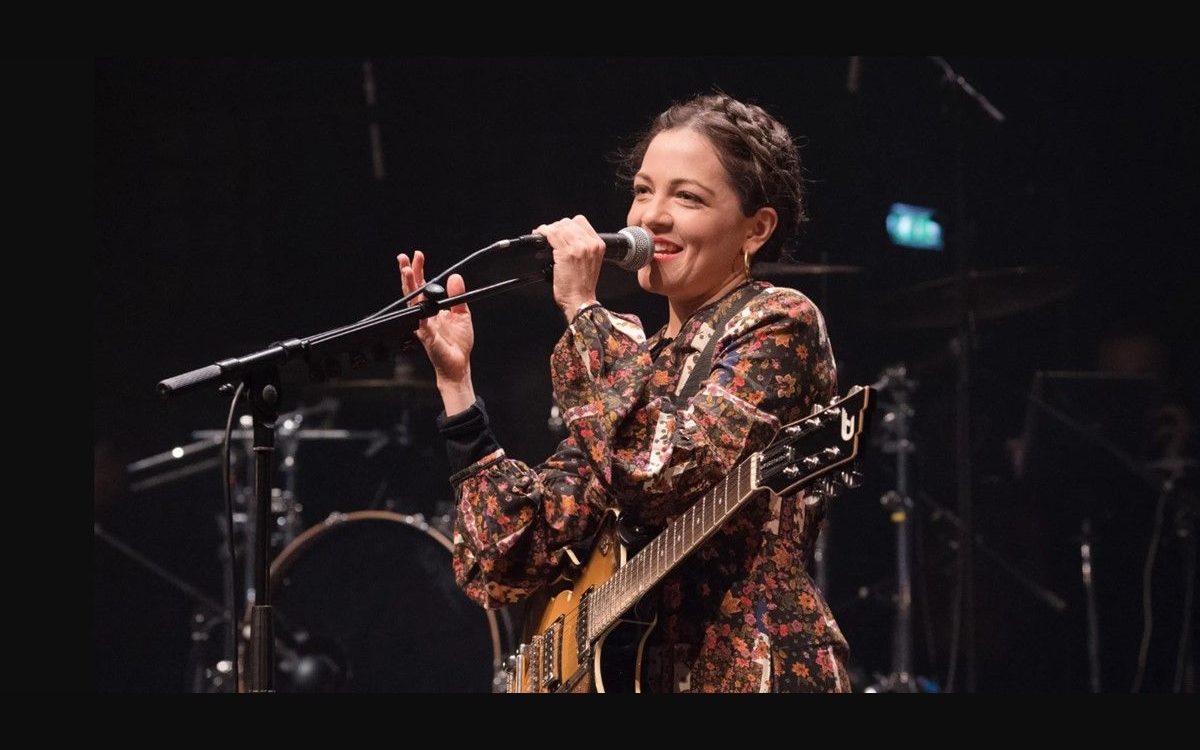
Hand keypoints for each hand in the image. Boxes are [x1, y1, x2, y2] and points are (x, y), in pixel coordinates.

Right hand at [397, 250, 474, 413]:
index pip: (422, 285)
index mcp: (431, 308)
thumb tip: (455, 277)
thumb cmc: (458, 343)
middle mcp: (424, 314)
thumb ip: (458, 296)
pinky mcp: (426, 335)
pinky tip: (420, 297)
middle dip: (407, 272)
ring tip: (406, 270)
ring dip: (409, 285)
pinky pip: (422, 320)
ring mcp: (423, 324)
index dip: (419, 270)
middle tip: (404, 257)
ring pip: (412, 301)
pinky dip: (420, 309)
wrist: (458, 364)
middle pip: (412, 290)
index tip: (418, 255)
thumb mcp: (463, 314)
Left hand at [533, 215, 603, 319]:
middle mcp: (590, 244)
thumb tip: (563, 236)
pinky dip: (543, 232)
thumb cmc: (582, 286)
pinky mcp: (566, 254)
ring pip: (559, 226)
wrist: (580, 301)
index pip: (580, 221)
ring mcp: (579, 248)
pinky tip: (539, 236)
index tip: (559, 231)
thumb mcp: (590, 262)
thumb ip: (583, 247)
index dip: (567, 225)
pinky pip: (551, 234)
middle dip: (556, 227)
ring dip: (548, 229)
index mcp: (598, 245)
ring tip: (543, 236)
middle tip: (548, 236)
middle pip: (568, 222)